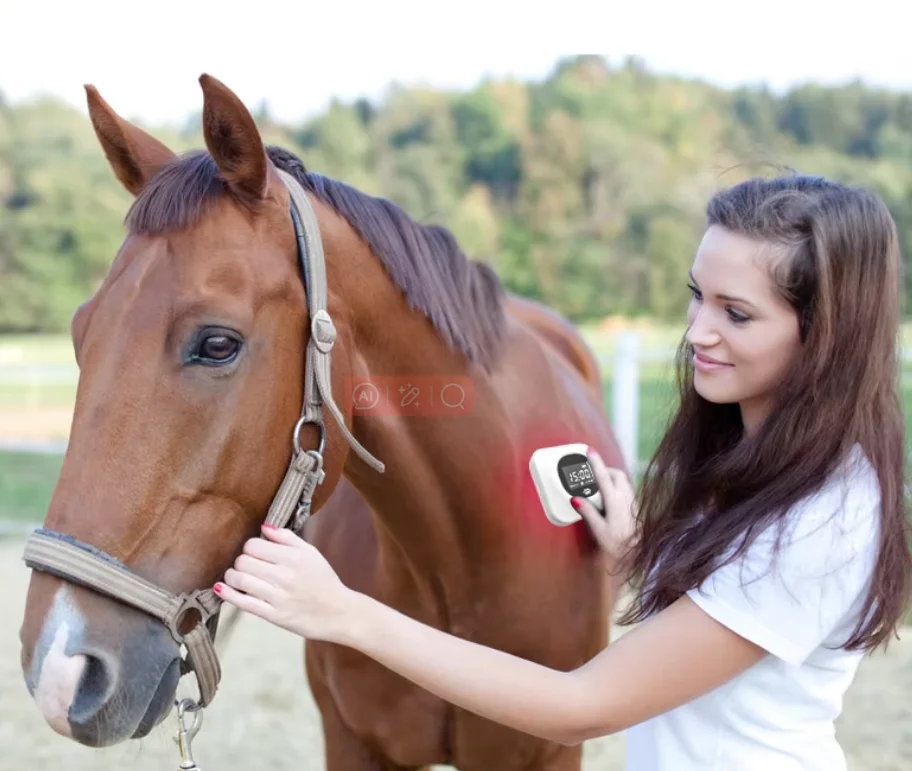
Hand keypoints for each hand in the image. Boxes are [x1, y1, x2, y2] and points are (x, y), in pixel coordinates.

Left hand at [214, 524, 354, 642]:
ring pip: (240, 580)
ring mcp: (278, 597)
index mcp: (294, 557)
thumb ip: (287, 538)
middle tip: (246, 566)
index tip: (255, 553)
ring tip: (235, 576)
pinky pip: (244, 603)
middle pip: (243, 561)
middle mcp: (285, 575)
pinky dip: (228, 594)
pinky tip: (221, 588)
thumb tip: (264, 527)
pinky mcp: (274, 616)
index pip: (254, 545)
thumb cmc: (324, 581)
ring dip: (231, 576)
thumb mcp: (311, 553)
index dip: (250, 547)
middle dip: (240, 561)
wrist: (339, 612)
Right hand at [572, 448, 636, 565]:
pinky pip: (626, 488)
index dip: (596, 463)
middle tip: (592, 473)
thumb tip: (575, 498)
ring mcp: (632, 501)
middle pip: (616, 474)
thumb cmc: (618, 544)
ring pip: (623, 480)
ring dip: (611, 477)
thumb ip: (588, 512)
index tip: (590, 451)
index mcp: (615, 502)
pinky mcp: (635, 506)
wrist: (639, 554)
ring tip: (599, 484)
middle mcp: (626, 498)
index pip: (604, 477)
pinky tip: (609, 497)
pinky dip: (616, 485)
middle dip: (605, 469)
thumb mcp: (599, 530)